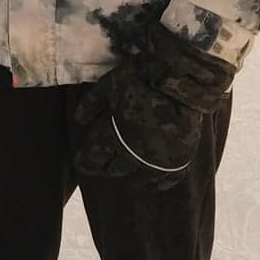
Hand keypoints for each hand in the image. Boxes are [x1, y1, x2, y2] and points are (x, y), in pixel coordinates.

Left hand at [74, 30, 231, 188]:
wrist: (178, 76)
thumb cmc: (141, 77)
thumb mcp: (108, 85)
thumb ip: (91, 104)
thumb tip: (79, 121)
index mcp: (115, 133)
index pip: (96, 156)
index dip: (86, 162)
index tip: (81, 164)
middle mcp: (135, 151)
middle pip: (116, 168)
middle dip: (106, 168)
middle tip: (103, 168)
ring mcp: (159, 156)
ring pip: (140, 178)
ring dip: (130, 178)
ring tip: (127, 175)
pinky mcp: (180, 156)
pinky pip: (168, 179)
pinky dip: (158, 183)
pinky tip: (153, 181)